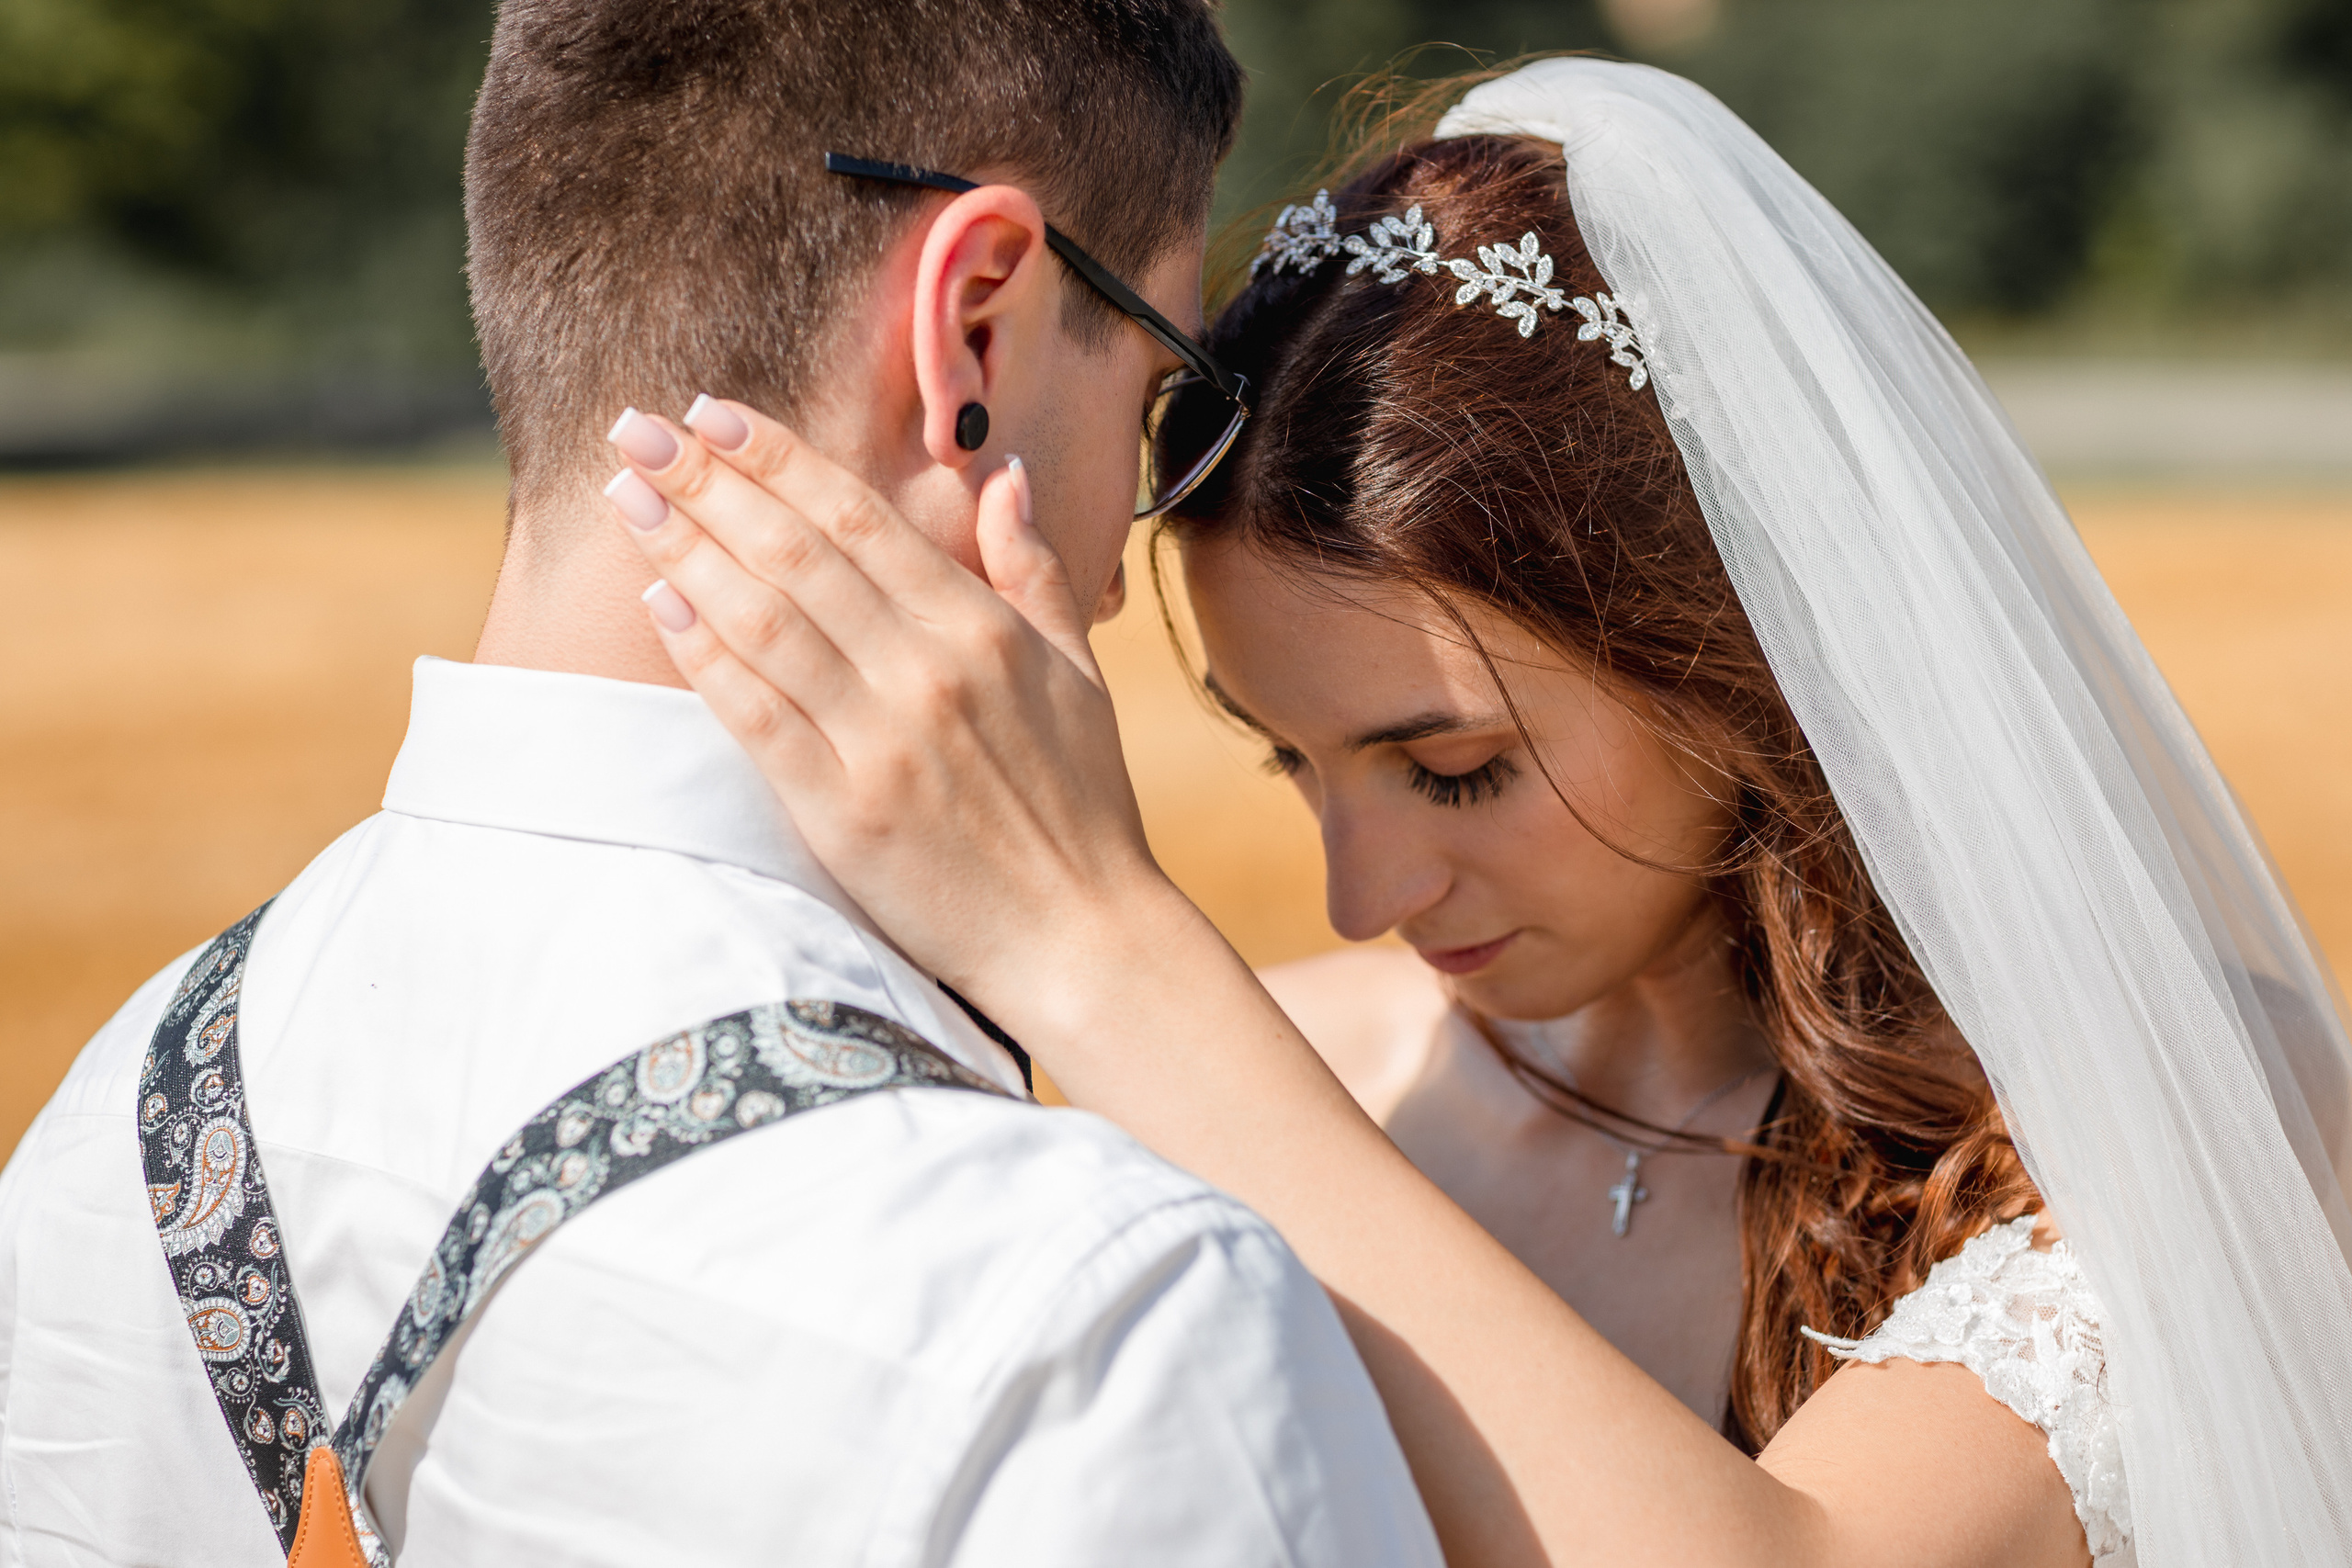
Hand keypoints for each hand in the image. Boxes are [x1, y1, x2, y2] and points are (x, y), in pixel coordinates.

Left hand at [601, 399, 1181, 1029]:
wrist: (1082, 936)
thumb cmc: (1083, 807)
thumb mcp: (1079, 673)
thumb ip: (1033, 569)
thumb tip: (1004, 476)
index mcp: (981, 628)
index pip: (857, 516)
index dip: (776, 458)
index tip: (713, 416)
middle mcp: (927, 671)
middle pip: (794, 551)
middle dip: (705, 481)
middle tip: (635, 432)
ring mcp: (881, 741)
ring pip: (763, 619)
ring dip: (685, 549)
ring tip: (626, 498)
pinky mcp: (843, 812)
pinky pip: (755, 716)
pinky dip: (704, 654)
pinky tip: (659, 603)